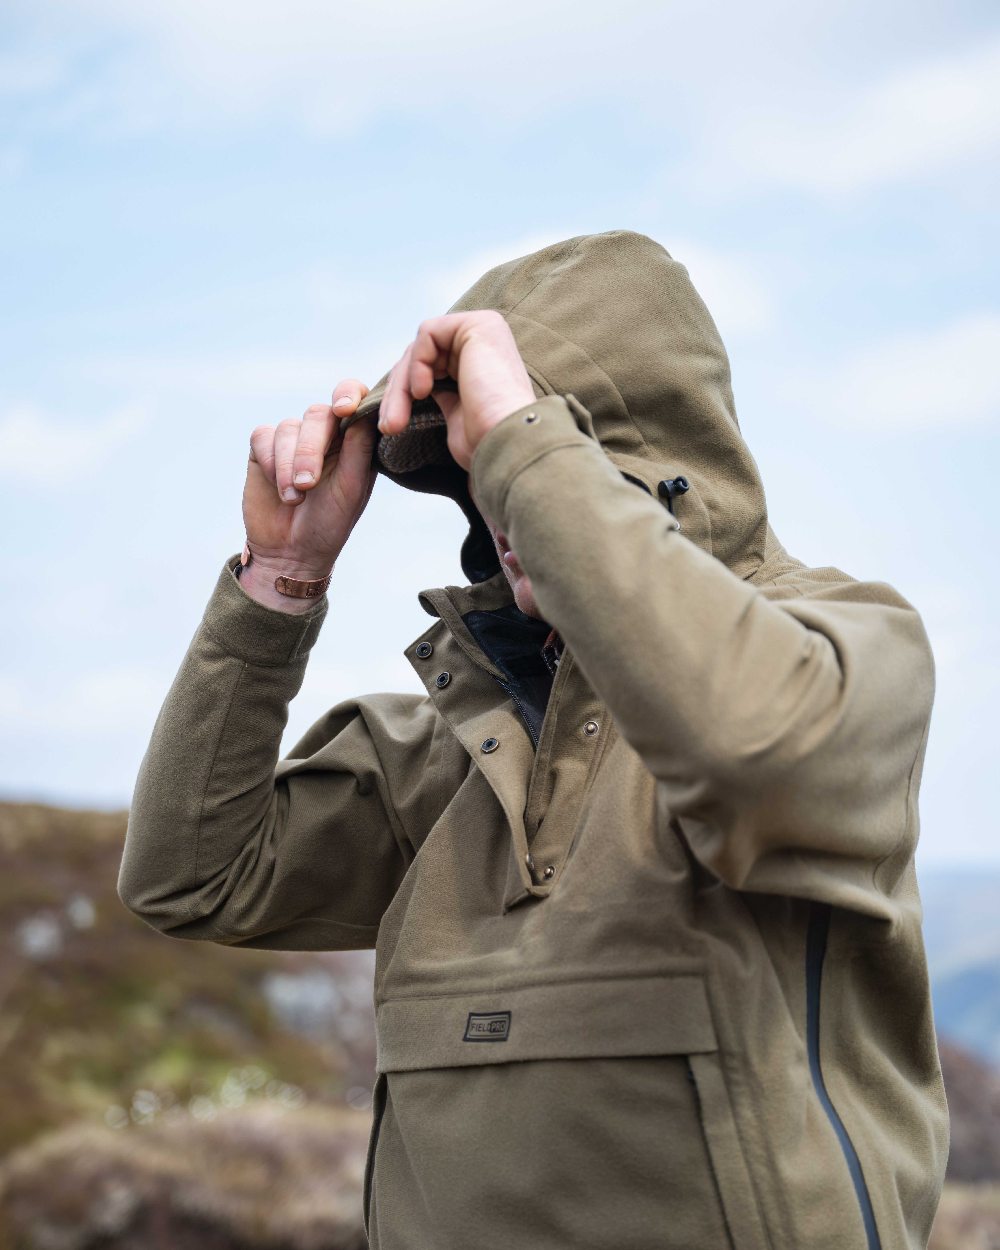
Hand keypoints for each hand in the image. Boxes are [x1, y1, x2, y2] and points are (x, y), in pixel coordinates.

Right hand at [242, 378, 376, 577]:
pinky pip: (263, 436)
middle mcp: (324, 434)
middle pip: (318, 414)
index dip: (349, 394)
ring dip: (288, 465)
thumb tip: (363, 413)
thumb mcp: (351, 490)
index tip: (344, 410)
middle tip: (308, 484)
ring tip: (294, 497)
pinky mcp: (264, 448)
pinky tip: (277, 487)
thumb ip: (358, 450)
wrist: (290, 552)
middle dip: (310, 450)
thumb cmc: (329, 523)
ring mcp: (293, 439)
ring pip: (288, 427)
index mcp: (352, 440)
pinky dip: (270, 462)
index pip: (354, 399)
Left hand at [379, 311, 534, 471]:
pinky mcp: (478, 325)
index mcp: (482, 361)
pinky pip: (428, 333)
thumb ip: (441, 392)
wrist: (506, 445)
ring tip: (396, 421)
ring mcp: (484, 329)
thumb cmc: (485, 441)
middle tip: (388, 427)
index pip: (430, 366)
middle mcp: (486, 341)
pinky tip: (423, 392)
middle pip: (422, 357)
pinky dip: (418, 363)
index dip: (404, 393)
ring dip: (401, 386)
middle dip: (398, 392)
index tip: (392, 426)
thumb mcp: (456, 413)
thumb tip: (415, 388)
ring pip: (419, 348)